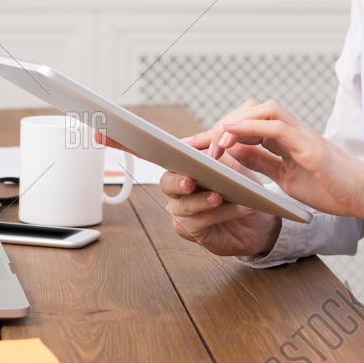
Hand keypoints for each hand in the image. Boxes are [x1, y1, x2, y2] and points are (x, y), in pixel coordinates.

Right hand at [95, 99, 282, 256]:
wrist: (263, 214)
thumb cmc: (243, 182)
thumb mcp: (236, 154)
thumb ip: (220, 139)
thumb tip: (210, 134)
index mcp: (180, 163)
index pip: (148, 151)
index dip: (121, 141)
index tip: (100, 130)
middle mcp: (176, 187)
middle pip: (164, 182)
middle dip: (177, 181)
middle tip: (193, 181)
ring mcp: (181, 211)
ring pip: (182, 207)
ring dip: (206, 200)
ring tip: (225, 195)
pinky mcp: (193, 232)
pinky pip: (198, 225)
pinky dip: (222, 214)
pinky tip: (241, 207)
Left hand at [211, 99, 363, 220]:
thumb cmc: (331, 188)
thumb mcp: (287, 177)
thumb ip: (262, 162)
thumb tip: (232, 151)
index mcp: (287, 140)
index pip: (249, 124)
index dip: (220, 131)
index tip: (194, 145)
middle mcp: (294, 132)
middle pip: (253, 109)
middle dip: (223, 123)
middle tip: (200, 146)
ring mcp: (304, 136)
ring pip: (265, 109)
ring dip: (236, 122)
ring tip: (214, 141)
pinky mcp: (312, 148)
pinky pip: (277, 127)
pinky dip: (251, 126)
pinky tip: (231, 134)